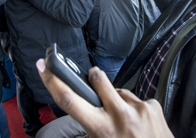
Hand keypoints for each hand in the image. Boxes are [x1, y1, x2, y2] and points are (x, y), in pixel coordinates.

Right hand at [36, 59, 173, 137]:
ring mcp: (138, 108)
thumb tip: (80, 114)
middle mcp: (119, 116)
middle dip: (92, 77)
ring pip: (118, 90)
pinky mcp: (153, 105)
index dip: (53, 82)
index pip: (70, 101)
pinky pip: (136, 99)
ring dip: (116, 100)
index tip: (43, 66)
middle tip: (93, 80)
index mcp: (101, 129)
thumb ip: (89, 130)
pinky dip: (134, 108)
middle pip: (96, 80)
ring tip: (123, 119)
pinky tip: (139, 122)